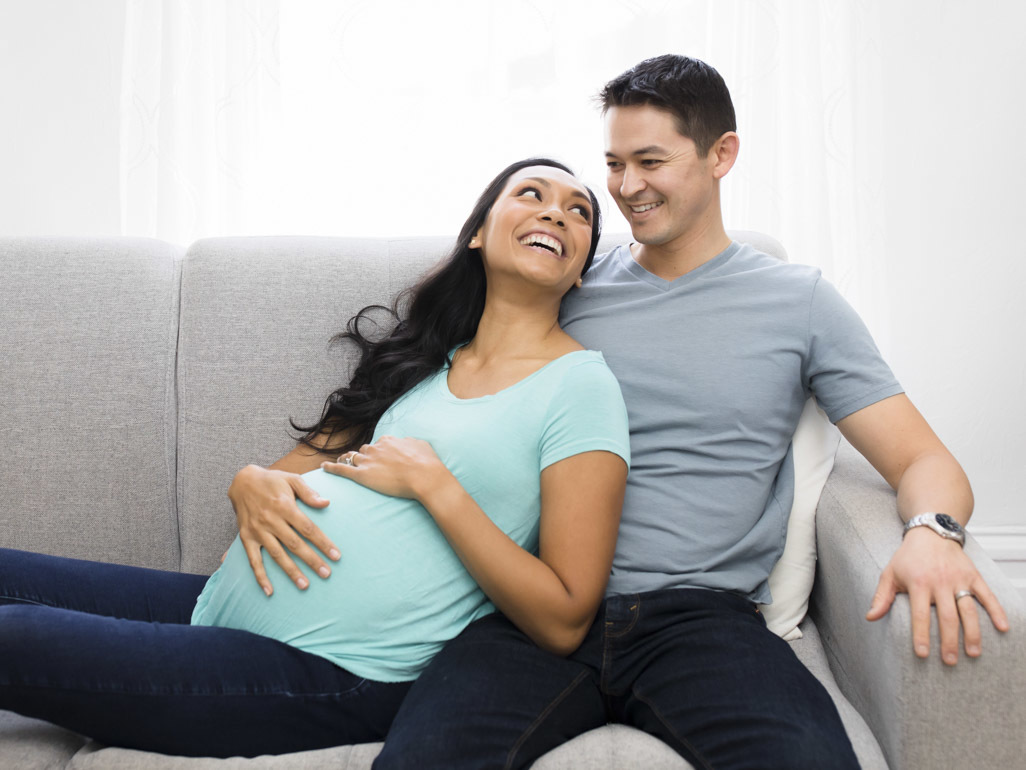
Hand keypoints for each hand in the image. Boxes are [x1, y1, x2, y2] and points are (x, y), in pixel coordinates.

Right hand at [228, 464, 339, 595]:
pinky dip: (260, 576)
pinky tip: (269, 591)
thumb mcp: (292, 479)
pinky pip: (253, 560)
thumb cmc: (272, 480)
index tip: (336, 556)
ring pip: (277, 555)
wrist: (242, 481)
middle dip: (311, 560)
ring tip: (304, 585)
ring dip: (291, 571)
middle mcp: (271, 520)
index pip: (308, 528)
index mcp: (284, 506)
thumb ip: (308, 493)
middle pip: (295, 544)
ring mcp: (258, 531)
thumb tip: (326, 503)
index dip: (323, 543)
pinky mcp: (246, 538)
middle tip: (326, 574)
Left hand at [321, 436, 451, 502]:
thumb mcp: (422, 445)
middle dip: (364, 455)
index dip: (379, 451)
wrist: (425, 476)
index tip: (381, 457)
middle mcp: (377, 448)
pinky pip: (342, 469)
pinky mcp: (362, 475)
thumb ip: (411, 442)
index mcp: (390, 441)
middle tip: (364, 463)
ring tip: (342, 463)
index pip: (380, 444)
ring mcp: (368, 461)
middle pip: (365, 449)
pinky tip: (323, 467)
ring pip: (353, 457)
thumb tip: (408, 442)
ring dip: (348, 460)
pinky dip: (331, 467)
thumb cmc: (427, 463)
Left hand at [866, 527, 1008, 663]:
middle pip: (947, 617)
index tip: (923, 654)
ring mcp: (959, 579)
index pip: (920, 615)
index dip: (921, 635)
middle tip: (950, 661)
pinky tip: (1003, 628)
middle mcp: (940, 582)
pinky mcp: (973, 576)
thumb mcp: (890, 573)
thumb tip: (870, 617)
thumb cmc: (908, 557)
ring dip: (973, 633)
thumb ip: (882, 597)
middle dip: (949, 641)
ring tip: (973, 653)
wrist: (931, 533)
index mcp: (918, 583)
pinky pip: (987, 595)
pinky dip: (997, 611)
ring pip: (968, 610)